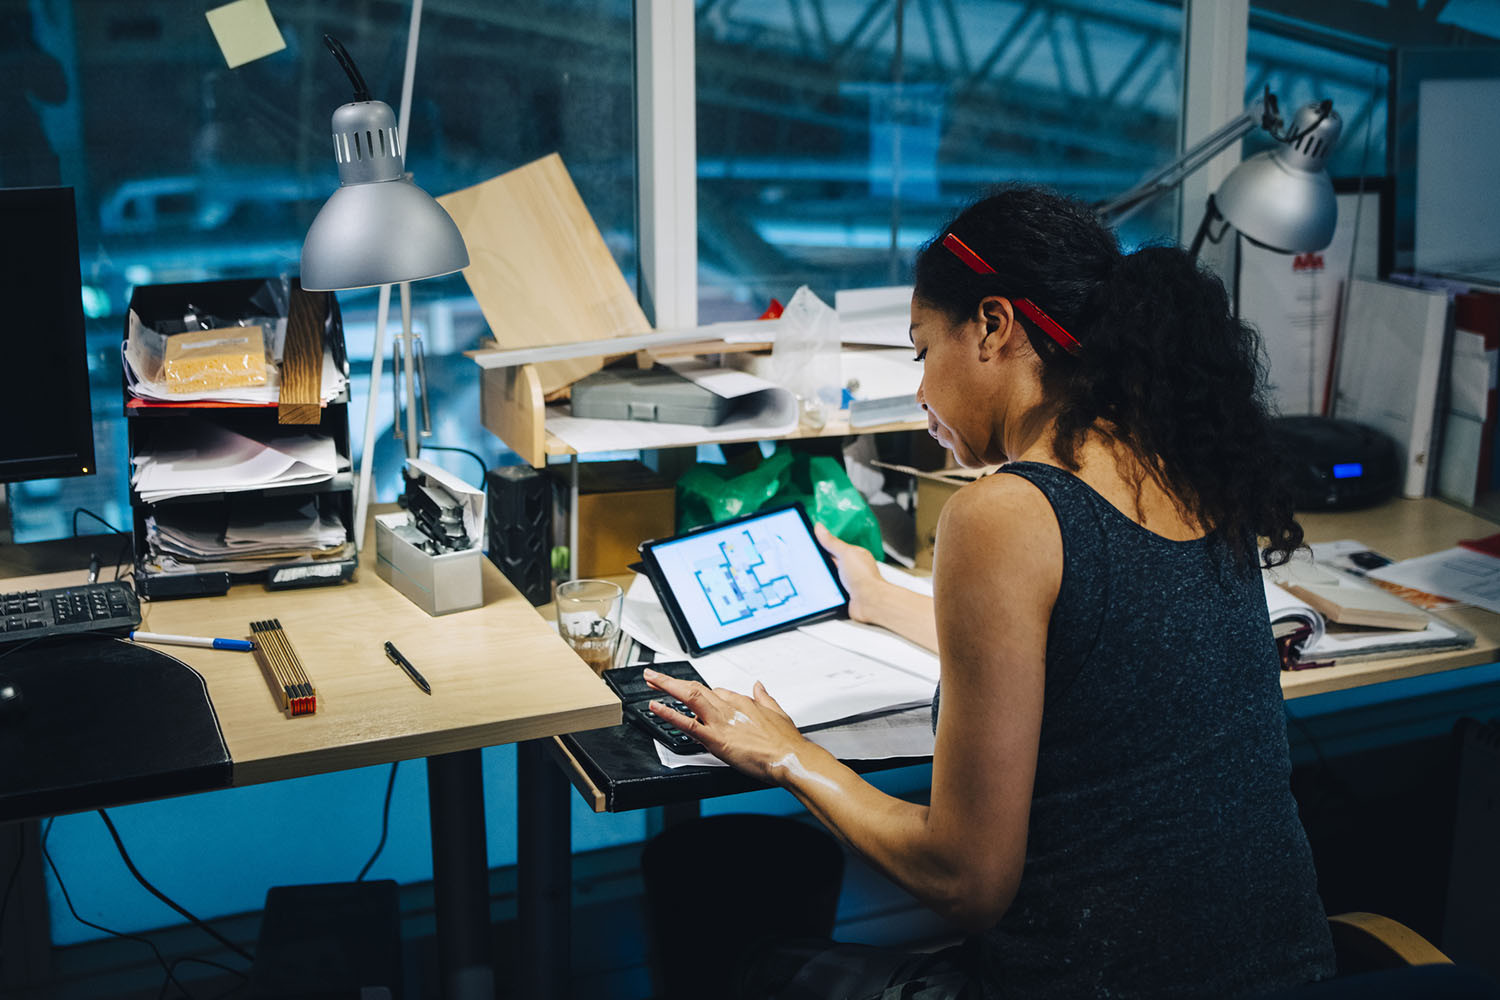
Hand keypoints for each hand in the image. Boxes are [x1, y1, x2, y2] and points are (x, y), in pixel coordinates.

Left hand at [643, 668, 807, 783]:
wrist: (790, 757)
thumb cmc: (786, 741)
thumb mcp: (778, 711)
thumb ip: (765, 697)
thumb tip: (759, 685)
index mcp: (743, 702)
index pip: (717, 691)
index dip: (703, 693)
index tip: (693, 695)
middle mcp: (729, 707)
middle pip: (696, 688)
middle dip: (674, 681)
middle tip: (655, 676)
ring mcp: (720, 722)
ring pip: (689, 697)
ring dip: (667, 686)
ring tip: (650, 680)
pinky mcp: (715, 739)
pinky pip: (687, 724)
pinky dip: (669, 714)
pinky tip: (656, 707)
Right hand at [814, 522, 887, 623]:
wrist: (870, 602)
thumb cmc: (865, 578)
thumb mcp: (845, 553)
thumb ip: (831, 542)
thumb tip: (820, 528)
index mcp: (853, 555)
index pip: (833, 547)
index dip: (820, 546)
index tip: (808, 543)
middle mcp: (850, 569)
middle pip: (828, 563)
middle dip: (819, 563)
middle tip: (808, 561)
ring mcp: (845, 583)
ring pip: (826, 577)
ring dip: (821, 578)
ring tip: (812, 576)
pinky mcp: (841, 595)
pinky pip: (827, 590)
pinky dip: (822, 590)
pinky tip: (817, 588)